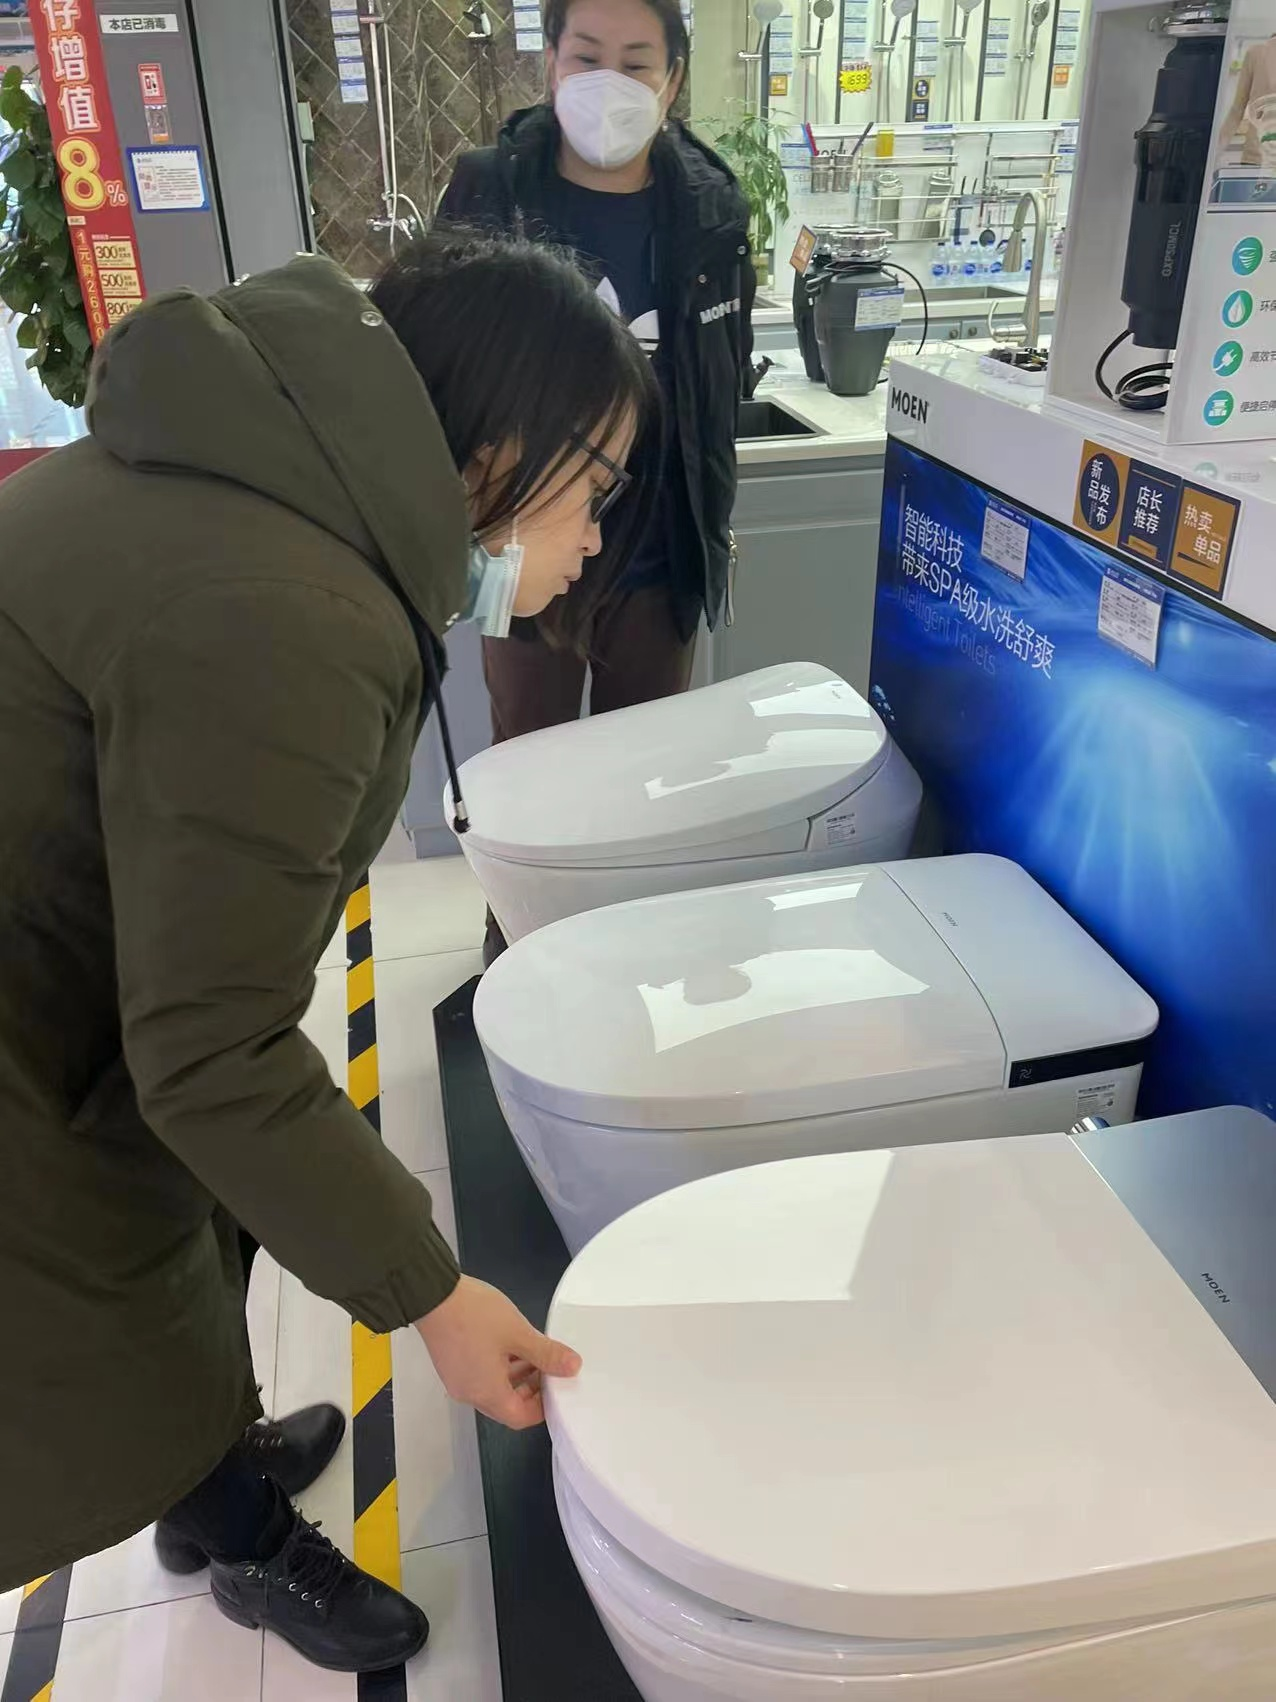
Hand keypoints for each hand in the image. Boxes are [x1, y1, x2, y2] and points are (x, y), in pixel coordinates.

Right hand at [415, 1275, 581, 1429]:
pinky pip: (480, 1376)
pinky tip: (508, 1345)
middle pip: (506, 1406)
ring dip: (515, 1377)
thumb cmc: (474, 1315)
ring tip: (532, 1352)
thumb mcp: (518, 1332)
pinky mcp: (450, 1364)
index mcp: (487, 1393)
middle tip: (548, 1368)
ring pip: (493, 1390)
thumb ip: (546, 1353)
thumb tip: (572, 1367)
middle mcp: (469, 1393)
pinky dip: (498, 1368)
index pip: (521, 1417)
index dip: (543, 1407)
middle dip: (531, 1389)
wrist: (432, 1294)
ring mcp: (457, 1379)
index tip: (557, 1387)